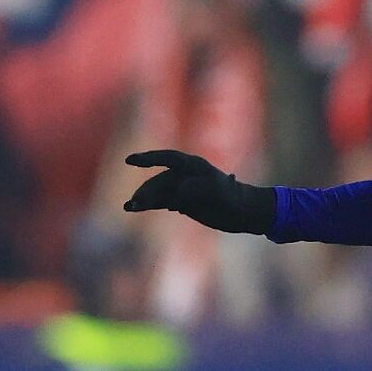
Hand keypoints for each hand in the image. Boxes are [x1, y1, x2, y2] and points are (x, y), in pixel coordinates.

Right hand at [123, 150, 276, 234]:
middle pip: (159, 180)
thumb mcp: (216, 191)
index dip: (148, 158)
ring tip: (130, 207)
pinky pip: (159, 202)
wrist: (241, 212)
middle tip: (136, 202)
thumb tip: (177, 193)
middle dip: (145, 190)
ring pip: (156, 192)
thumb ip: (196, 189)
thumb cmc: (231, 197)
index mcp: (193, 166)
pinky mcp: (180, 202)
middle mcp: (184, 175)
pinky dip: (148, 205)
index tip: (130, 160)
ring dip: (143, 198)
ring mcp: (181, 189)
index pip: (167, 158)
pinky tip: (135, 209)